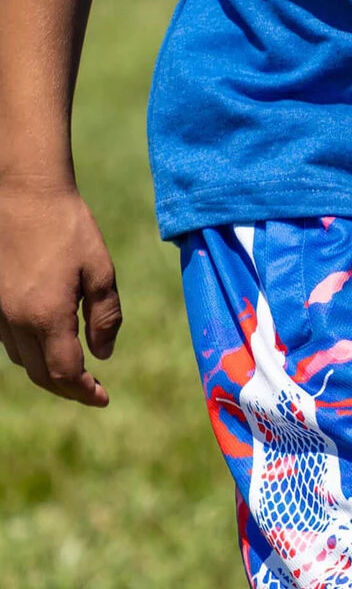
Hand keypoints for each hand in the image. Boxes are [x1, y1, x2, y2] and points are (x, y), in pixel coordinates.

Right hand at [0, 181, 121, 405]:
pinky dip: (30, 352)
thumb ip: (105, 318)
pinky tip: (50, 344)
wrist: (21, 191)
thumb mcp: (101, 272)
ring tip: (75, 372)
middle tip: (93, 391)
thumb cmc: (67, 227)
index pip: (65, 373)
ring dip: (48, 372)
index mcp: (46, 315)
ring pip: (21, 360)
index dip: (84, 392)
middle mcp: (14, 319)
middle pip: (40, 374)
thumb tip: (103, 355)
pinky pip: (7, 340)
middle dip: (68, 389)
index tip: (103, 397)